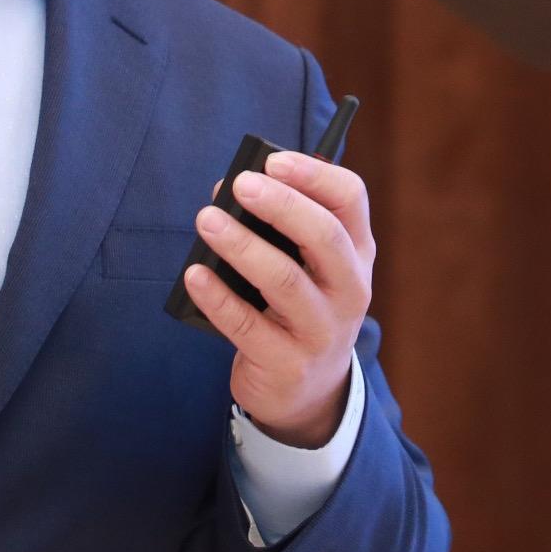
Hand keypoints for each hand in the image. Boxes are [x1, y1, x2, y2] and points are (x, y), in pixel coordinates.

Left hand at [181, 150, 374, 448]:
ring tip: (206, 221)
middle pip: (324, 236)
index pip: (350, 200)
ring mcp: (322, 330)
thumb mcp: (308, 266)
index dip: (314, 175)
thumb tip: (228, 191)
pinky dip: (218, 297)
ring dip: (241, 245)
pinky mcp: (288, 364)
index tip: (273, 161)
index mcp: (356, 252)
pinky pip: (248, 326)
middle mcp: (349, 289)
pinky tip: (194, 275)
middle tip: (240, 184)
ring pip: (284, 280)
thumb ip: (279, 227)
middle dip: (281, 205)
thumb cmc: (298, 307)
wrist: (307, 391)